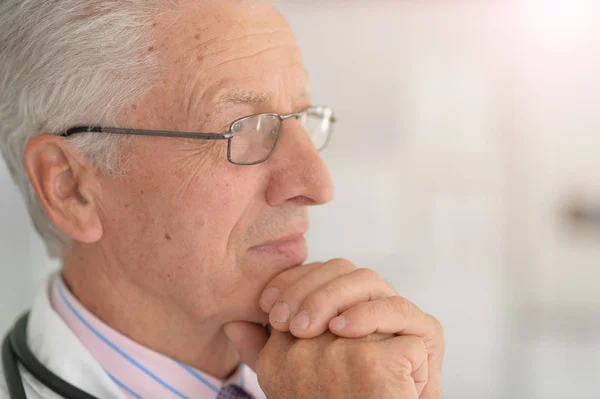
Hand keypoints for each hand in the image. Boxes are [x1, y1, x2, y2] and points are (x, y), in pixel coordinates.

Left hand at [257, 259, 443, 397]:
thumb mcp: (288, 373)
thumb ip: (264, 349)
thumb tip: (232, 324)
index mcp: (342, 301)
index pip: (316, 273)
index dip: (290, 281)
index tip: (266, 305)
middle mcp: (370, 300)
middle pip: (341, 269)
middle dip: (308, 289)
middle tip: (286, 321)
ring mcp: (398, 312)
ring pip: (368, 279)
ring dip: (333, 297)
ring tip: (311, 328)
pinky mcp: (425, 330)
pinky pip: (400, 309)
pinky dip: (369, 314)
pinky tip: (343, 330)